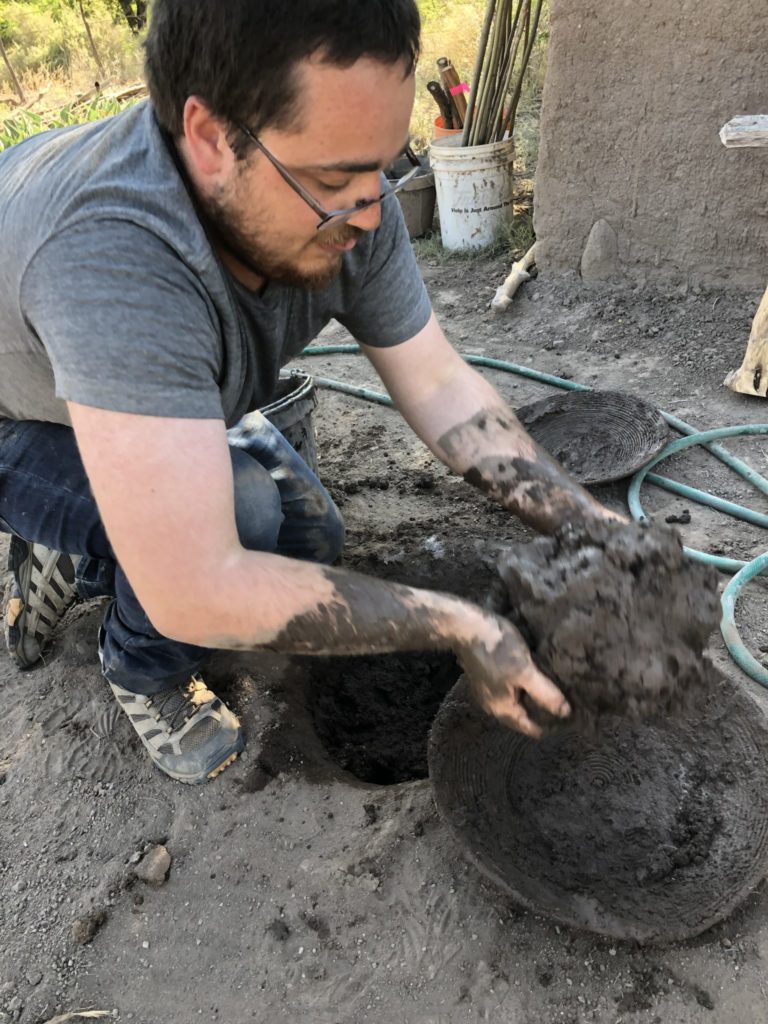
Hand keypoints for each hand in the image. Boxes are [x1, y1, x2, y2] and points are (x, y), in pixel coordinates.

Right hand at [455, 613, 569, 738]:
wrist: (465, 626)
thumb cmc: (496, 648)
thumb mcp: (525, 671)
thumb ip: (545, 694)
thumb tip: (566, 713)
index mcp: (502, 709)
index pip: (531, 729)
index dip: (552, 725)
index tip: (572, 717)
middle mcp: (492, 705)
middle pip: (523, 716)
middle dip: (543, 712)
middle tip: (567, 702)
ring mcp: (486, 690)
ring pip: (515, 702)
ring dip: (532, 698)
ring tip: (553, 689)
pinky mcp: (485, 675)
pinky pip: (509, 689)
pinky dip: (522, 687)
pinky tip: (532, 675)